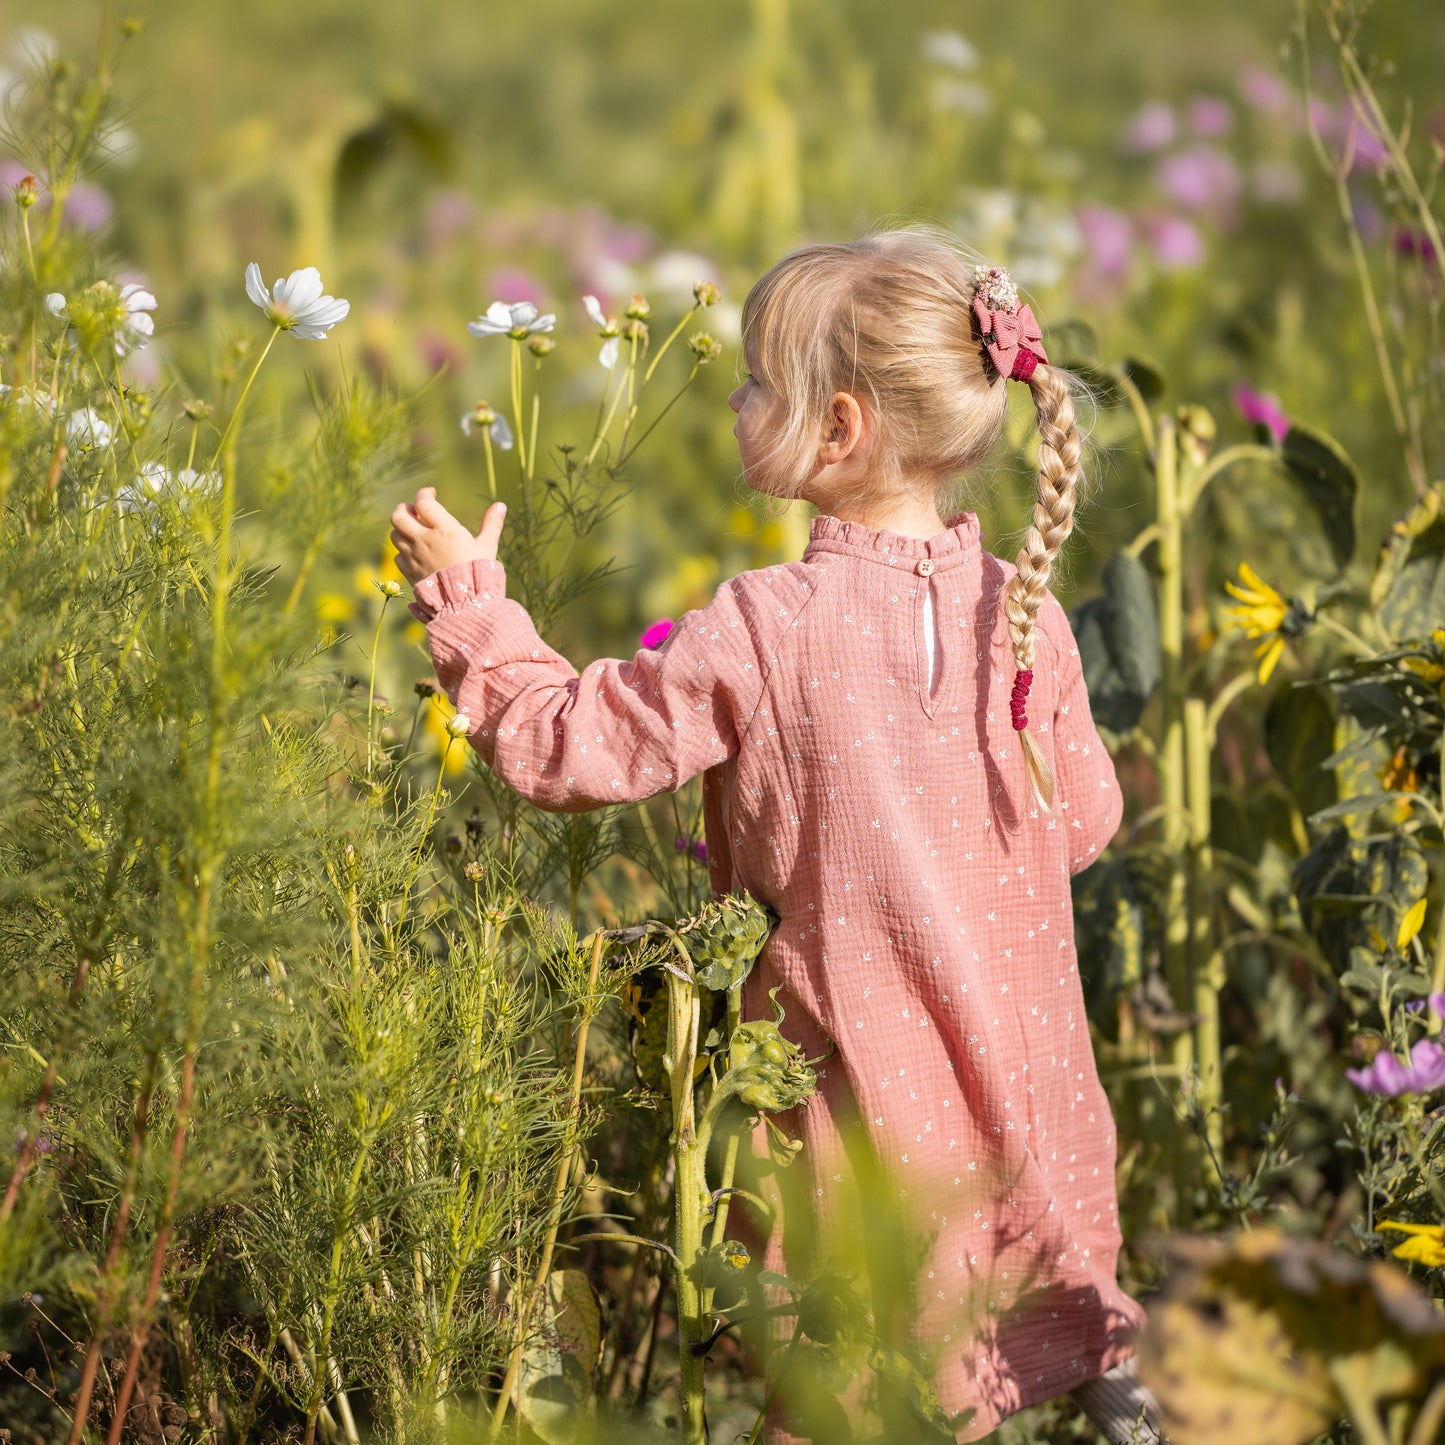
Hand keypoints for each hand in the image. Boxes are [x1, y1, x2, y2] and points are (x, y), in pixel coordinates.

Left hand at [389, 487, 505, 586]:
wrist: (464, 603)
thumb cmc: (478, 572)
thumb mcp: (488, 546)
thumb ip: (492, 524)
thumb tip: (501, 505)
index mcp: (444, 529)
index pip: (423, 502)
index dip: (425, 494)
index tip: (432, 494)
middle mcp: (424, 540)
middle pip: (398, 515)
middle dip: (404, 509)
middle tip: (415, 512)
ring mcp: (413, 557)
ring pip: (394, 535)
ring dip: (402, 530)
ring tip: (415, 532)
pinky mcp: (409, 572)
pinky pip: (398, 557)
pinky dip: (403, 552)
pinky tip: (416, 554)